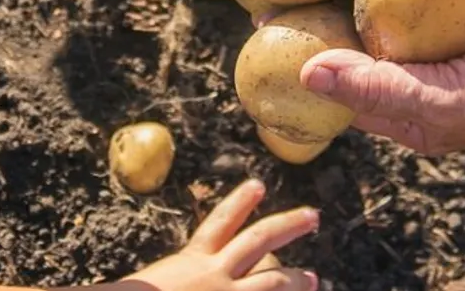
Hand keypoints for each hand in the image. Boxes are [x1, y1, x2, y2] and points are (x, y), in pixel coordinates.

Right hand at [122, 179, 319, 290]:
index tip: (257, 184)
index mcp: (191, 261)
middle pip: (259, 240)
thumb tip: (176, 281)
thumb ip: (171, 280)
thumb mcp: (148, 286)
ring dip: (297, 279)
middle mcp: (213, 273)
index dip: (240, 202)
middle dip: (288, 225)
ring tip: (315, 279)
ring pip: (273, 281)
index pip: (220, 223)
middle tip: (313, 215)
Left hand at [297, 0, 464, 154]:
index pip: (339, 86)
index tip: (265, 19)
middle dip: (320, 9)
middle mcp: (422, 73)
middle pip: (357, 38)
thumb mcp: (443, 102)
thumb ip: (376, 89)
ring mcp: (446, 32)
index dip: (300, 54)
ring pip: (389, 1)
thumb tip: (305, 72)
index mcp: (408, 112)